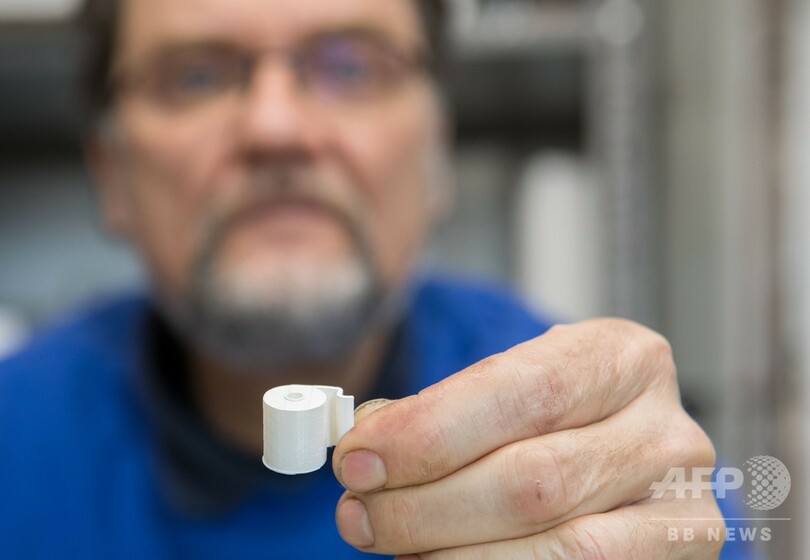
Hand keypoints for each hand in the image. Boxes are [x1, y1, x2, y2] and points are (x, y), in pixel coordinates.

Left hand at [333, 319, 723, 558]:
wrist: (616, 449)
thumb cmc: (549, 415)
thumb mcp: (507, 389)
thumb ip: (444, 412)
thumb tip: (366, 446)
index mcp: (622, 357)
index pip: (524, 392)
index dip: (432, 431)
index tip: (358, 458)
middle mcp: (664, 428)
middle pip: (533, 480)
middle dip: (425, 505)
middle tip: (358, 513)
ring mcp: (681, 503)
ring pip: (558, 545)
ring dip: (450, 554)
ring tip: (392, 543)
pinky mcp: (678, 557)